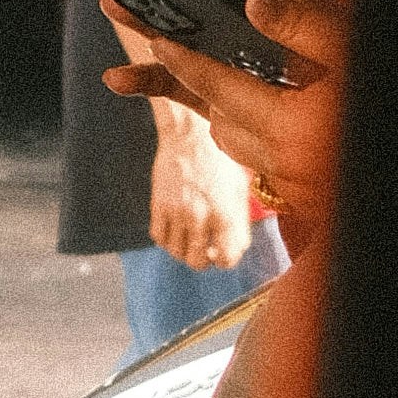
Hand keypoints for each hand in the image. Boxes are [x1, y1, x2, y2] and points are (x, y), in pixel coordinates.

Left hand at [111, 0, 348, 242]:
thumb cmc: (395, 98)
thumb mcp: (354, 49)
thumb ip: (306, 25)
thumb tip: (255, 4)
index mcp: (291, 129)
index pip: (218, 87)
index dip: (181, 60)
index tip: (152, 36)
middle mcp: (282, 163)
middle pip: (217, 118)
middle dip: (186, 84)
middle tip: (132, 65)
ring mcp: (293, 183)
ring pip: (236, 140)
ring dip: (221, 109)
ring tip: (195, 74)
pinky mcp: (304, 192)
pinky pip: (260, 156)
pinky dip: (252, 129)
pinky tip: (268, 105)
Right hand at [141, 90, 258, 268]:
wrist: (191, 134)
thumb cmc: (221, 160)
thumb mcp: (239, 189)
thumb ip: (239, 222)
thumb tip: (235, 249)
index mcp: (227, 213)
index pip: (226, 259)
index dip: (225, 260)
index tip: (222, 252)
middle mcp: (201, 216)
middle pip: (198, 263)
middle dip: (204, 260)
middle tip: (205, 248)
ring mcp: (177, 211)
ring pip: (176, 253)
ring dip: (184, 250)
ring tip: (189, 238)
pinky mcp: (159, 204)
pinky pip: (158, 237)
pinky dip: (166, 239)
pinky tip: (175, 227)